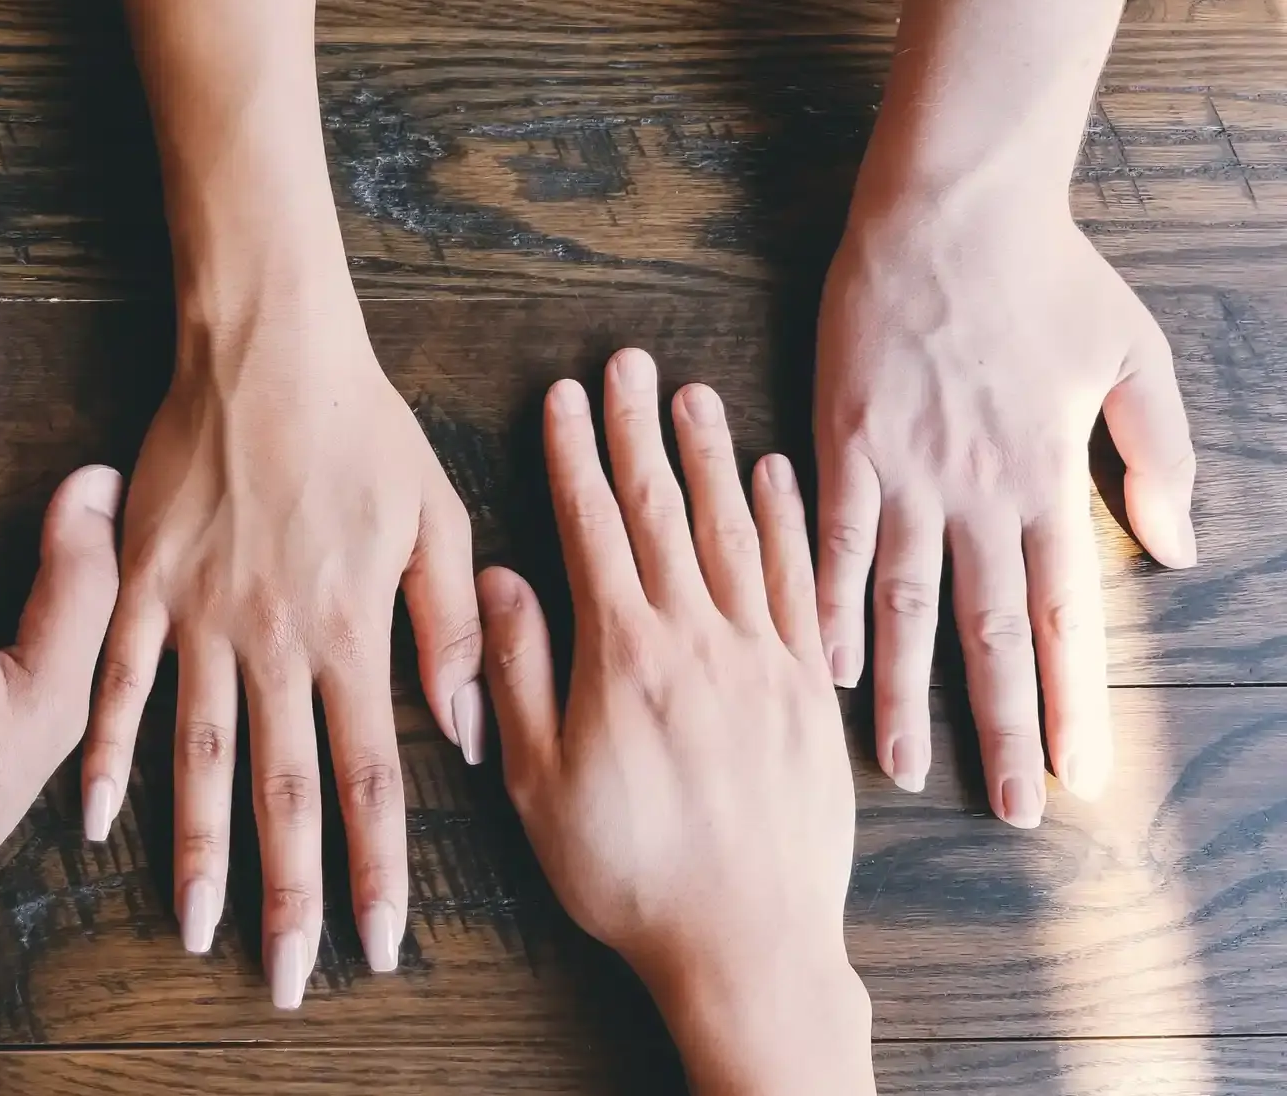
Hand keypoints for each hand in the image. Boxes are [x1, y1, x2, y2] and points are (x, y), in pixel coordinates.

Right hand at [79, 290, 481, 1008]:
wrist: (265, 345)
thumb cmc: (362, 426)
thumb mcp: (436, 517)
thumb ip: (450, 629)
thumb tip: (469, 733)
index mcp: (351, 630)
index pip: (371, 778)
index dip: (377, 870)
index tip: (379, 943)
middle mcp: (275, 640)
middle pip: (284, 791)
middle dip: (290, 894)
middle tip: (288, 977)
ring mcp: (200, 615)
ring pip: (198, 757)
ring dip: (197, 850)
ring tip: (196, 928)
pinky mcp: (142, 583)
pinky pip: (118, 682)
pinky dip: (107, 752)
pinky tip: (96, 818)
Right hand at [481, 349, 870, 1095]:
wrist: (749, 944)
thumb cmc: (630, 875)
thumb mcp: (539, 784)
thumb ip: (517, 674)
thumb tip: (497, 580)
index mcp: (624, 655)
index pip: (593, 528)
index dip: (574, 456)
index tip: (565, 396)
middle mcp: (699, 638)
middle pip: (664, 511)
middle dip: (639, 431)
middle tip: (629, 362)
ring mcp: (764, 659)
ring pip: (735, 532)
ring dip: (711, 458)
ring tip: (694, 396)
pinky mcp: (809, 690)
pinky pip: (800, 583)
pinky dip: (787, 522)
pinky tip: (776, 478)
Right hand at [814, 193, 1195, 823]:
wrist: (949, 209)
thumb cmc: (1047, 275)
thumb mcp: (1135, 356)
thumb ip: (1157, 456)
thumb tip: (1179, 550)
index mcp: (1048, 478)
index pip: (1063, 613)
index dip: (1072, 700)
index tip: (1081, 775)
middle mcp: (978, 491)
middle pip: (988, 631)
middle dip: (1002, 728)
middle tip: (1009, 809)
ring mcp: (905, 471)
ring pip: (906, 603)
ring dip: (904, 693)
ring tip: (899, 768)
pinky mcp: (844, 442)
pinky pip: (833, 540)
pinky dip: (828, 606)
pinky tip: (822, 665)